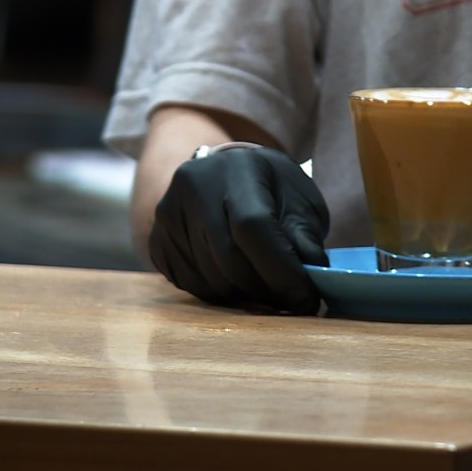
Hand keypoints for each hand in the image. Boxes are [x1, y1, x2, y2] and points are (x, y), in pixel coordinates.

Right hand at [149, 147, 329, 313]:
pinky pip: (191, 286)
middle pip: (229, 259)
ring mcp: (168, 216)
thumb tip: (315, 274)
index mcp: (235, 170)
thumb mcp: (298, 199)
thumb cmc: (270, 188)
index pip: (253, 226)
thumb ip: (305, 235)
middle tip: (292, 302)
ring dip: (246, 296)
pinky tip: (240, 282)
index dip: (282, 270)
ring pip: (211, 279)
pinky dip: (222, 295)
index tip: (307, 299)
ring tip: (268, 289)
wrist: (224, 173)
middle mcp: (193, 188)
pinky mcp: (157, 243)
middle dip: (267, 290)